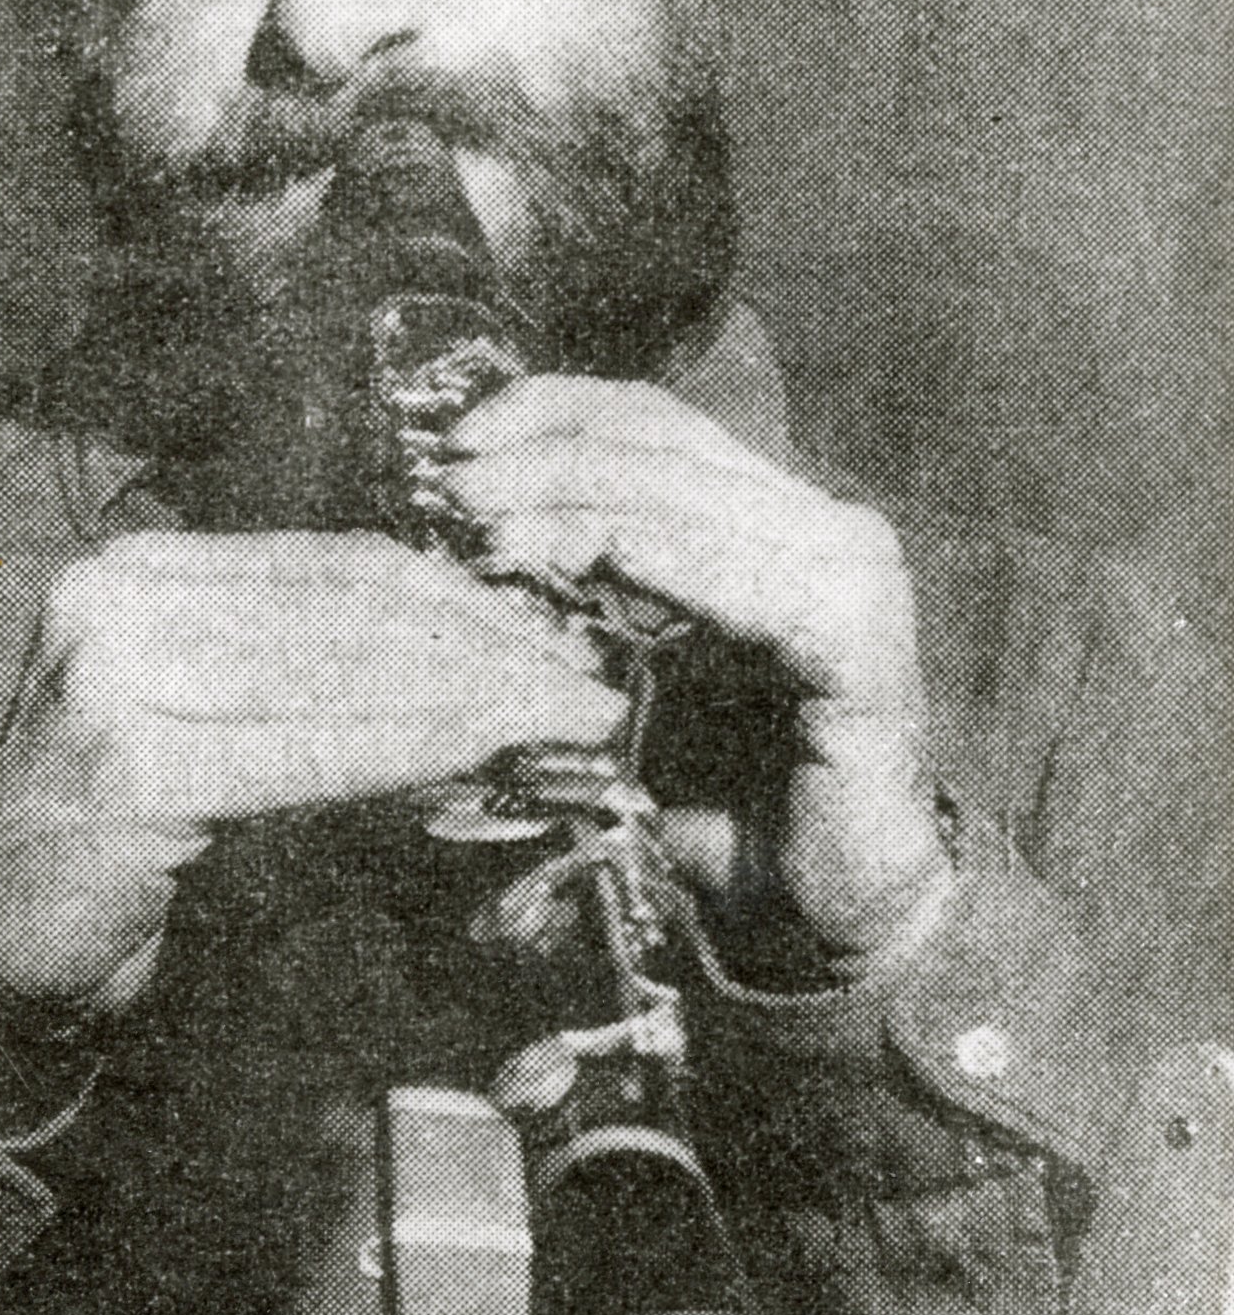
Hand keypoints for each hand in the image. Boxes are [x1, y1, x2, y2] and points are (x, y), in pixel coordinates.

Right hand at [0, 530, 621, 1026]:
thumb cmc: (125, 835)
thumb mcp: (223, 722)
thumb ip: (318, 677)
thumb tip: (484, 666)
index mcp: (143, 566)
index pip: (335, 566)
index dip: (459, 595)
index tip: (553, 636)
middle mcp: (118, 596)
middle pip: (346, 609)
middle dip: (484, 647)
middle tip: (586, 686)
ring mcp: (112, 675)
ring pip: (339, 670)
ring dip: (471, 696)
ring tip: (560, 721)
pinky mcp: (127, 767)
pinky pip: (306, 750)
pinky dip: (409, 748)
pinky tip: (482, 754)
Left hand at [432, 376, 952, 976]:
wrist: (822, 903)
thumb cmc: (720, 789)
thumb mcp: (634, 664)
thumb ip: (589, 581)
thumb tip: (476, 515)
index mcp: (776, 514)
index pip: (654, 421)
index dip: (552, 411)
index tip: (459, 440)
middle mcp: (825, 523)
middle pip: (664, 442)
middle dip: (544, 455)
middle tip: (453, 487)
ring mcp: (854, 572)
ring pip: (687, 496)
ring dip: (574, 502)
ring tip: (487, 528)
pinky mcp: (860, 639)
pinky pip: (743, 578)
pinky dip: (654, 558)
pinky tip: (578, 557)